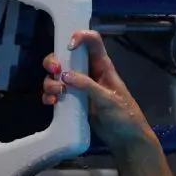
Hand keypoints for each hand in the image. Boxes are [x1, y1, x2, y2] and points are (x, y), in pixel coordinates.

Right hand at [42, 29, 153, 149]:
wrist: (126, 139)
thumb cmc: (125, 116)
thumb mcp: (109, 99)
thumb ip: (88, 86)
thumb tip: (64, 75)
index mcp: (103, 67)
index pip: (93, 42)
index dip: (80, 36)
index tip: (69, 46)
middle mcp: (89, 73)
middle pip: (65, 57)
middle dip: (54, 61)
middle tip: (54, 71)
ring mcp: (80, 87)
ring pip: (57, 76)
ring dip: (51, 82)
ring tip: (58, 93)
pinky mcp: (73, 101)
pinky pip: (56, 93)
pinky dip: (50, 95)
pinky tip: (51, 102)